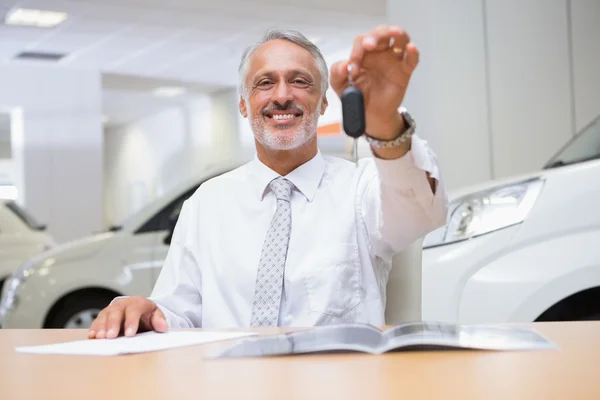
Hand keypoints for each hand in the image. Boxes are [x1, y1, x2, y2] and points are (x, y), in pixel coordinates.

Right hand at [88, 296, 167, 338]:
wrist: (137, 309)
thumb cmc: (146, 314)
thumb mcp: (156, 314)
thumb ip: (159, 320)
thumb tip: (163, 327)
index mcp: (137, 303)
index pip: (133, 311)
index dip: (131, 322)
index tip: (129, 334)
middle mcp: (122, 305)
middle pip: (116, 313)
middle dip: (113, 325)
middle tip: (111, 336)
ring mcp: (111, 310)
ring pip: (104, 317)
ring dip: (101, 327)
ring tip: (100, 337)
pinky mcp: (103, 317)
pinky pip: (96, 322)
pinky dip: (94, 329)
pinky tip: (92, 336)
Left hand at [330, 25, 418, 139]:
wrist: (370, 114)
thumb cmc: (356, 95)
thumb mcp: (340, 85)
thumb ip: (337, 73)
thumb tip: (345, 65)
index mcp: (363, 53)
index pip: (361, 41)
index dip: (357, 51)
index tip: (353, 68)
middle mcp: (380, 52)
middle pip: (381, 33)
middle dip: (375, 36)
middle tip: (368, 45)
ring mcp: (394, 60)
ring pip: (399, 39)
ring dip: (397, 33)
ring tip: (393, 32)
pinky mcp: (404, 72)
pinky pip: (412, 60)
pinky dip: (413, 53)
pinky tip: (411, 47)